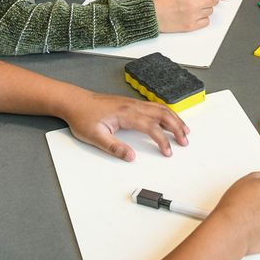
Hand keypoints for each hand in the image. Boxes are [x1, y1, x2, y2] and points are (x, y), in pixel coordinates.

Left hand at [64, 93, 189, 160]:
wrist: (75, 101)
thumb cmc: (83, 117)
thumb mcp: (95, 137)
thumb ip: (115, 147)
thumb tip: (131, 157)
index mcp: (126, 114)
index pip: (152, 127)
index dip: (162, 140)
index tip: (168, 151)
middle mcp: (133, 106)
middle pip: (163, 114)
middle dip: (177, 128)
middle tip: (185, 141)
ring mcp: (133, 103)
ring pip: (161, 108)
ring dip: (175, 119)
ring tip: (184, 130)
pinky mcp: (131, 102)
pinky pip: (154, 105)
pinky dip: (166, 112)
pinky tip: (169, 117)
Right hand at [153, 0, 219, 31]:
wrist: (151, 14)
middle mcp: (194, 4)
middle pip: (215, 0)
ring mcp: (194, 16)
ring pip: (211, 11)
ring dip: (206, 7)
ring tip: (197, 6)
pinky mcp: (191, 26)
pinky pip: (206, 22)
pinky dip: (203, 18)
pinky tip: (196, 14)